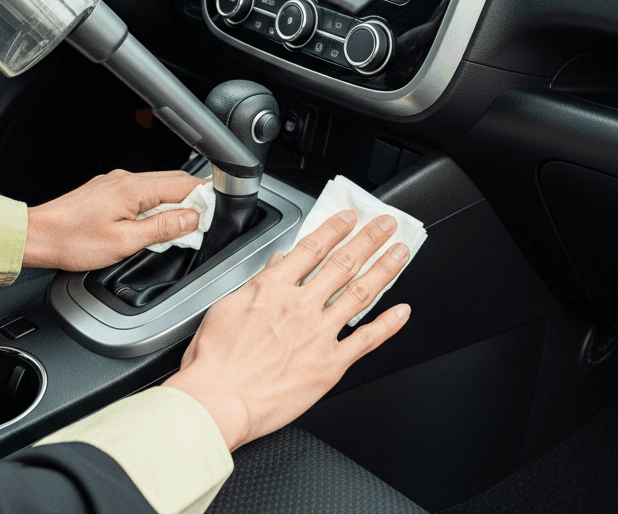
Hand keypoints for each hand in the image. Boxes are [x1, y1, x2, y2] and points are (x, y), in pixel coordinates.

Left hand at [22, 168, 203, 270]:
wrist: (37, 236)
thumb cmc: (72, 241)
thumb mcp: (124, 242)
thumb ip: (161, 228)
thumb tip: (191, 218)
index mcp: (133, 189)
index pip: (183, 184)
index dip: (203, 198)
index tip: (213, 214)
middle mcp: (126, 179)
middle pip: (173, 181)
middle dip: (192, 200)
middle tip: (201, 223)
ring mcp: (116, 183)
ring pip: (158, 186)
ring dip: (173, 203)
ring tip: (178, 228)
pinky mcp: (108, 191)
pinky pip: (142, 192)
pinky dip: (155, 204)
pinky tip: (153, 223)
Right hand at [165, 210, 410, 449]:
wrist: (218, 401)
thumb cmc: (216, 360)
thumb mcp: (227, 307)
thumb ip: (258, 282)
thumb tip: (277, 262)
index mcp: (274, 288)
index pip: (312, 248)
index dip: (335, 228)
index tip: (350, 217)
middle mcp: (301, 306)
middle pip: (343, 263)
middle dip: (369, 239)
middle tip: (387, 225)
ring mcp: (318, 334)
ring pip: (359, 293)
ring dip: (384, 269)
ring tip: (400, 253)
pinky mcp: (329, 365)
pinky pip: (365, 340)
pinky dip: (387, 324)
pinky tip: (402, 311)